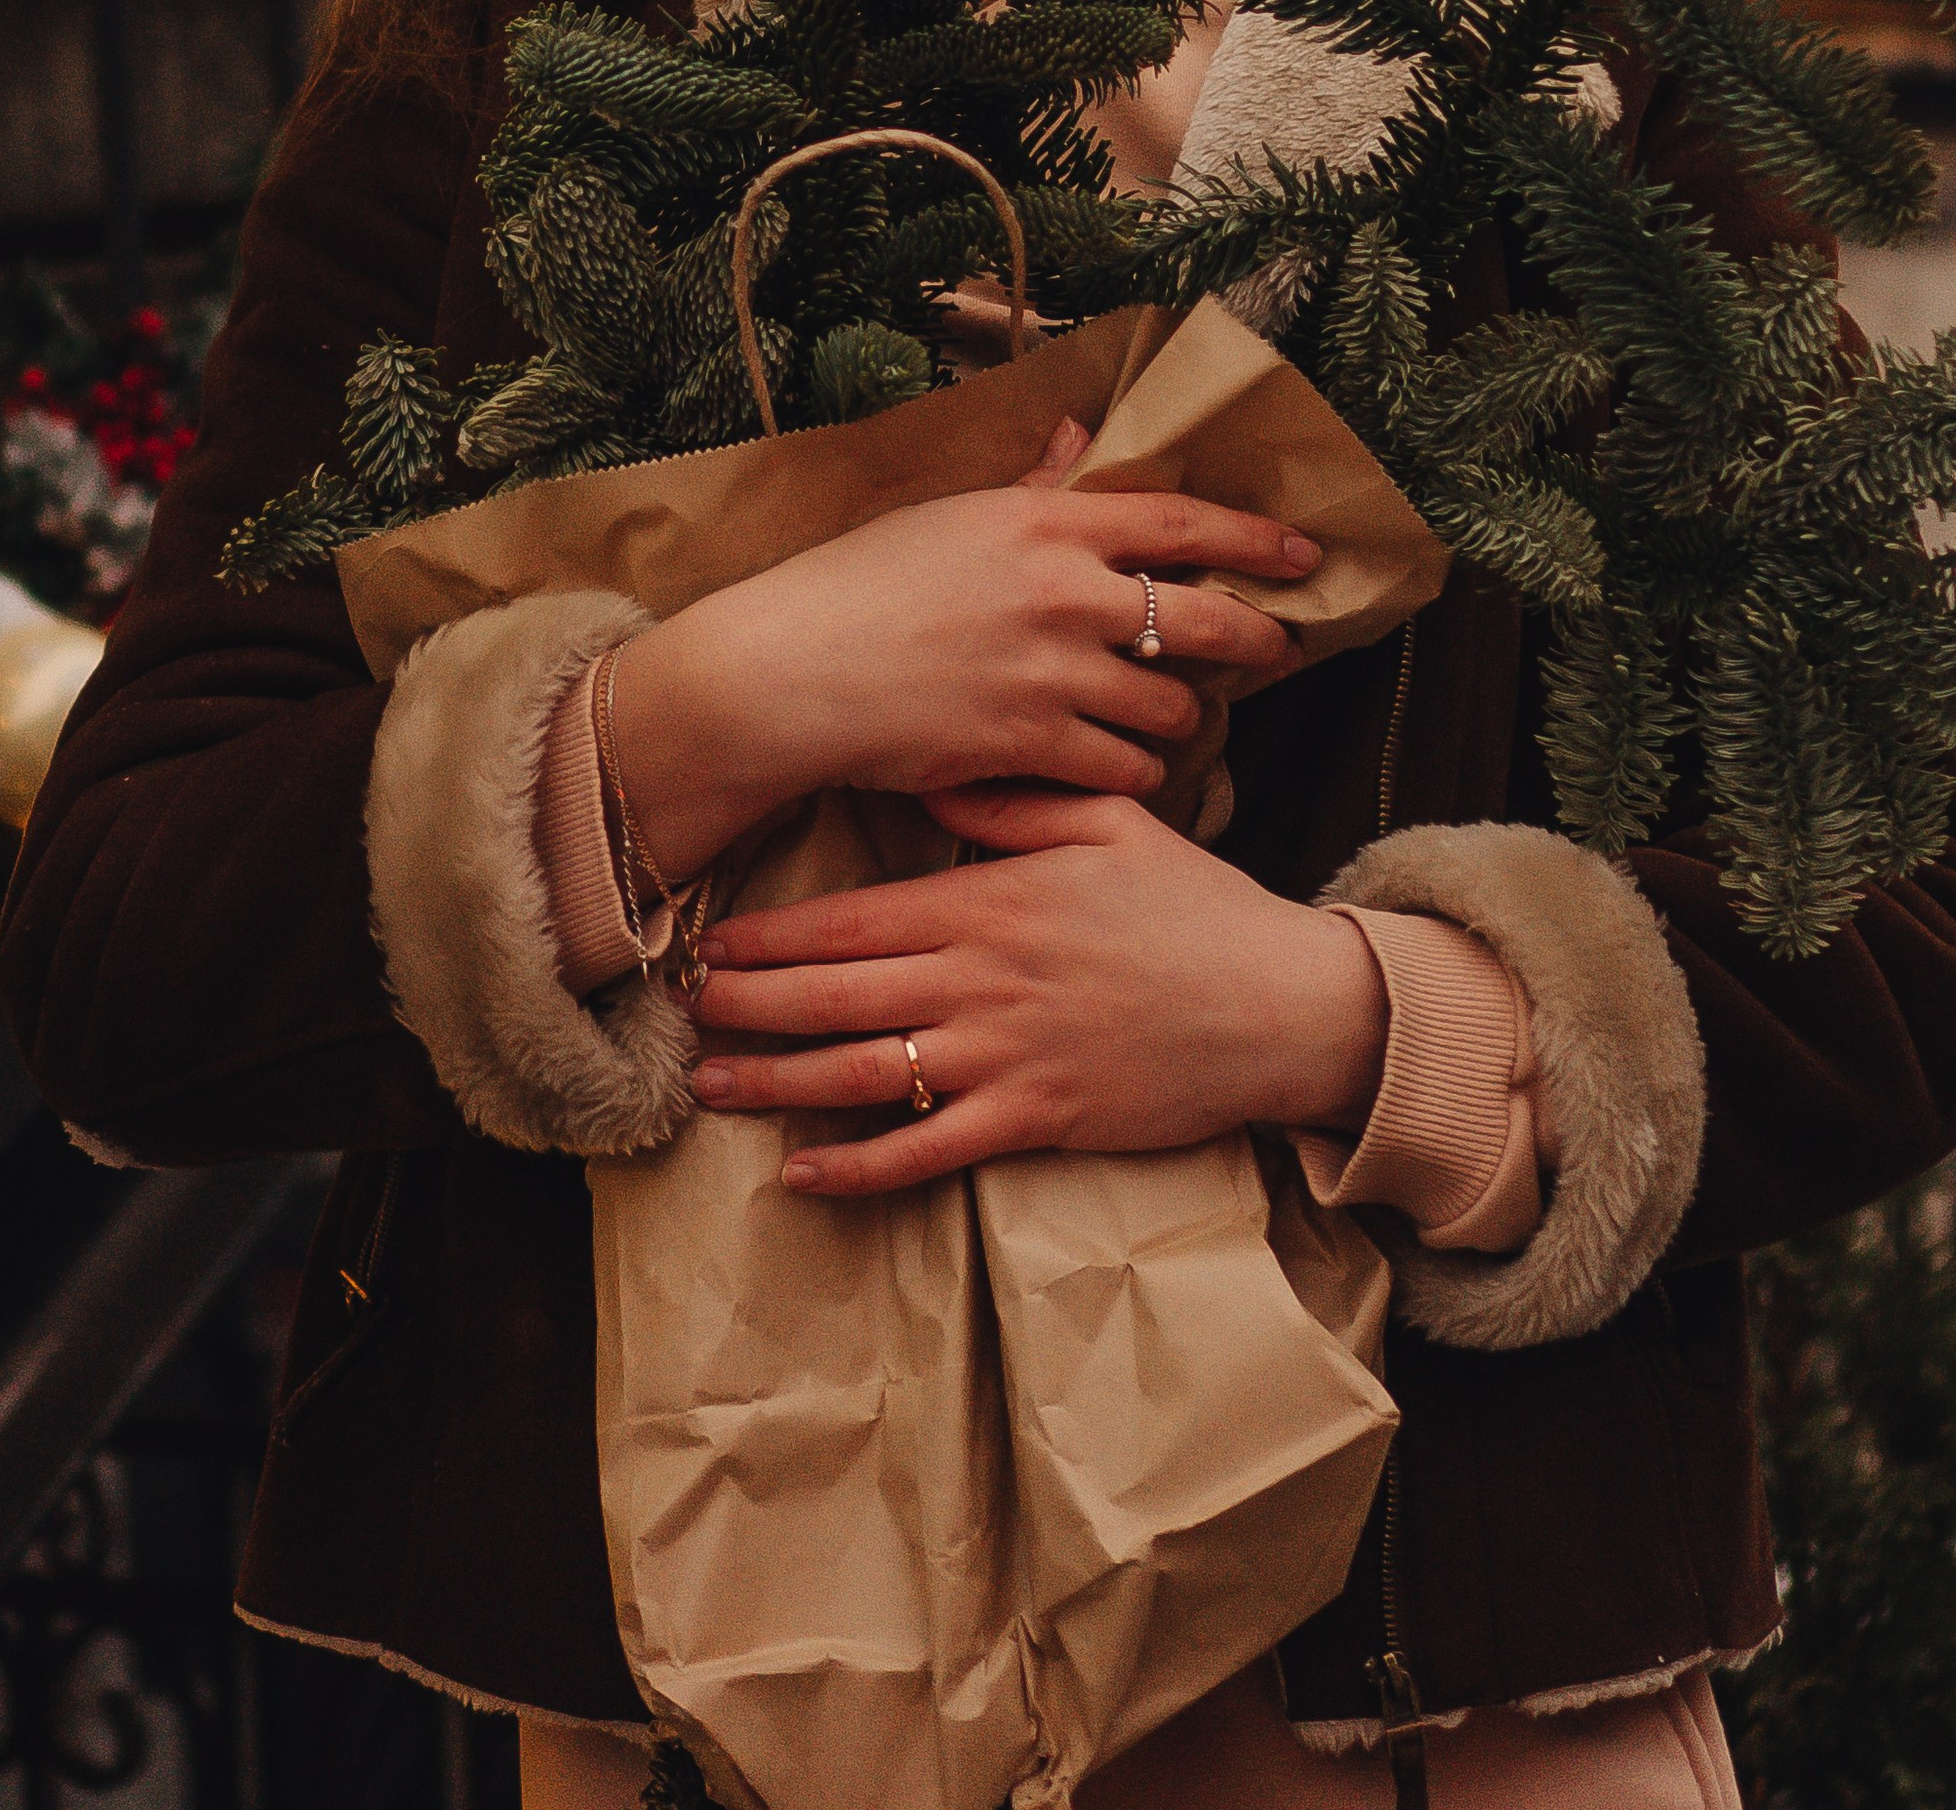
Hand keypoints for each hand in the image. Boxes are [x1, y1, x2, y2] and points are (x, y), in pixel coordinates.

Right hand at [611, 422, 1315, 886]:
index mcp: (1046, 524)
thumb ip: (1034, 485)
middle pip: (1203, 620)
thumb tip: (1083, 435)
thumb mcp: (952, 516)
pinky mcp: (1031, 746)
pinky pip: (1122, 766)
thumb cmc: (860, 584)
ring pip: (1168, 706)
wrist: (791, 674)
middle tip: (1275, 650)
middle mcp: (1065, 594)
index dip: (1255, 539)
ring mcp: (1052, 674)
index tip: (1301, 552)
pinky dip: (1132, 769)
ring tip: (1172, 714)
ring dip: (1179, 714)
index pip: (1182, 524)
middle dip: (1254, 640)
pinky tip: (1122, 764)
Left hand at [687, 786, 1390, 1195]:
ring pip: (861, 1074)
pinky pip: (924, 1151)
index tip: (708, 942)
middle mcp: (981, 980)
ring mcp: (1003, 1056)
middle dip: (746, 1004)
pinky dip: (856, 1167)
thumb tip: (940, 783)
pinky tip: (802, 1172)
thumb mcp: (1110, 821)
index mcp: (990, 902)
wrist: (1275, 1002)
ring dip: (775, 1081)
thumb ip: (1018, 799)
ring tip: (711, 1082)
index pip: (852, 921)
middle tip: (680, 1010)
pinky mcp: (1034, 1120)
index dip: (770, 937)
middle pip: (835, 997)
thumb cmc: (1193, 907)